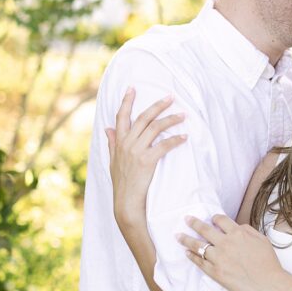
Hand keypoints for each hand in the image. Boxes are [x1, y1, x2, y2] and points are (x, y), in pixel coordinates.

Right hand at [106, 88, 187, 230]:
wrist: (125, 202)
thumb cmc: (121, 182)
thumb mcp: (112, 161)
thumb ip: (111, 143)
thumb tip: (107, 128)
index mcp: (118, 142)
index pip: (121, 116)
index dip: (127, 101)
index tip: (132, 88)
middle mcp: (126, 143)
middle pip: (143, 118)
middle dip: (158, 105)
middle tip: (171, 97)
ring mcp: (136, 151)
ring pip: (155, 128)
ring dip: (171, 119)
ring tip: (183, 115)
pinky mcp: (147, 161)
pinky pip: (164, 145)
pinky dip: (175, 140)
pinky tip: (184, 137)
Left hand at [179, 214, 284, 290]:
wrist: (268, 284)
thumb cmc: (268, 263)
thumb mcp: (262, 240)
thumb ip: (248, 230)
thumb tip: (237, 227)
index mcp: (238, 233)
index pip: (220, 220)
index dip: (214, 218)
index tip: (211, 219)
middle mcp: (225, 243)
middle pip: (204, 229)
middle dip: (193, 223)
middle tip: (186, 219)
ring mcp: (219, 258)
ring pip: (198, 246)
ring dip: (186, 239)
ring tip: (178, 236)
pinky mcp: (215, 273)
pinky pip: (199, 262)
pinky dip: (192, 256)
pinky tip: (187, 253)